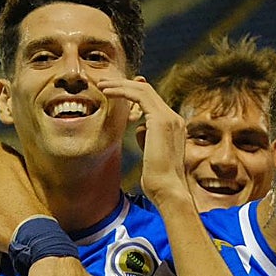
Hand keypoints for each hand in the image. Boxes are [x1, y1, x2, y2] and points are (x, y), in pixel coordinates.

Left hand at [98, 78, 187, 207]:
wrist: (169, 191)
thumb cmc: (158, 181)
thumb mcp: (151, 155)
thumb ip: (147, 139)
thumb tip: (139, 129)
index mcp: (173, 126)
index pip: (152, 100)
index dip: (132, 93)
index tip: (114, 92)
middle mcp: (174, 118)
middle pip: (147, 90)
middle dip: (123, 84)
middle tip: (104, 84)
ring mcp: (169, 118)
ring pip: (143, 89)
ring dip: (120, 85)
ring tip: (102, 85)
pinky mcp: (160, 120)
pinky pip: (139, 96)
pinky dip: (122, 91)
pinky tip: (107, 93)